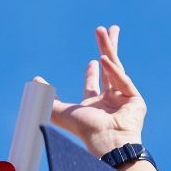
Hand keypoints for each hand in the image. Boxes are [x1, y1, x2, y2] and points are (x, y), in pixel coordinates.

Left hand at [51, 27, 146, 156]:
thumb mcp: (60, 112)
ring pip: (117, 67)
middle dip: (107, 48)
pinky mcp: (135, 99)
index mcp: (95, 105)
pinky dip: (112, 70)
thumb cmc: (84, 130)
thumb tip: (35, 82)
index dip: (93, 71)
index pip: (94, 84)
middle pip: (109, 67)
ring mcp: (124, 99)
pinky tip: (103, 59)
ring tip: (107, 29)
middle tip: (106, 29)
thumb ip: (48, 97)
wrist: (105, 141)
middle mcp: (110, 101)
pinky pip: (122, 80)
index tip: (92, 60)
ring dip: (110, 47)